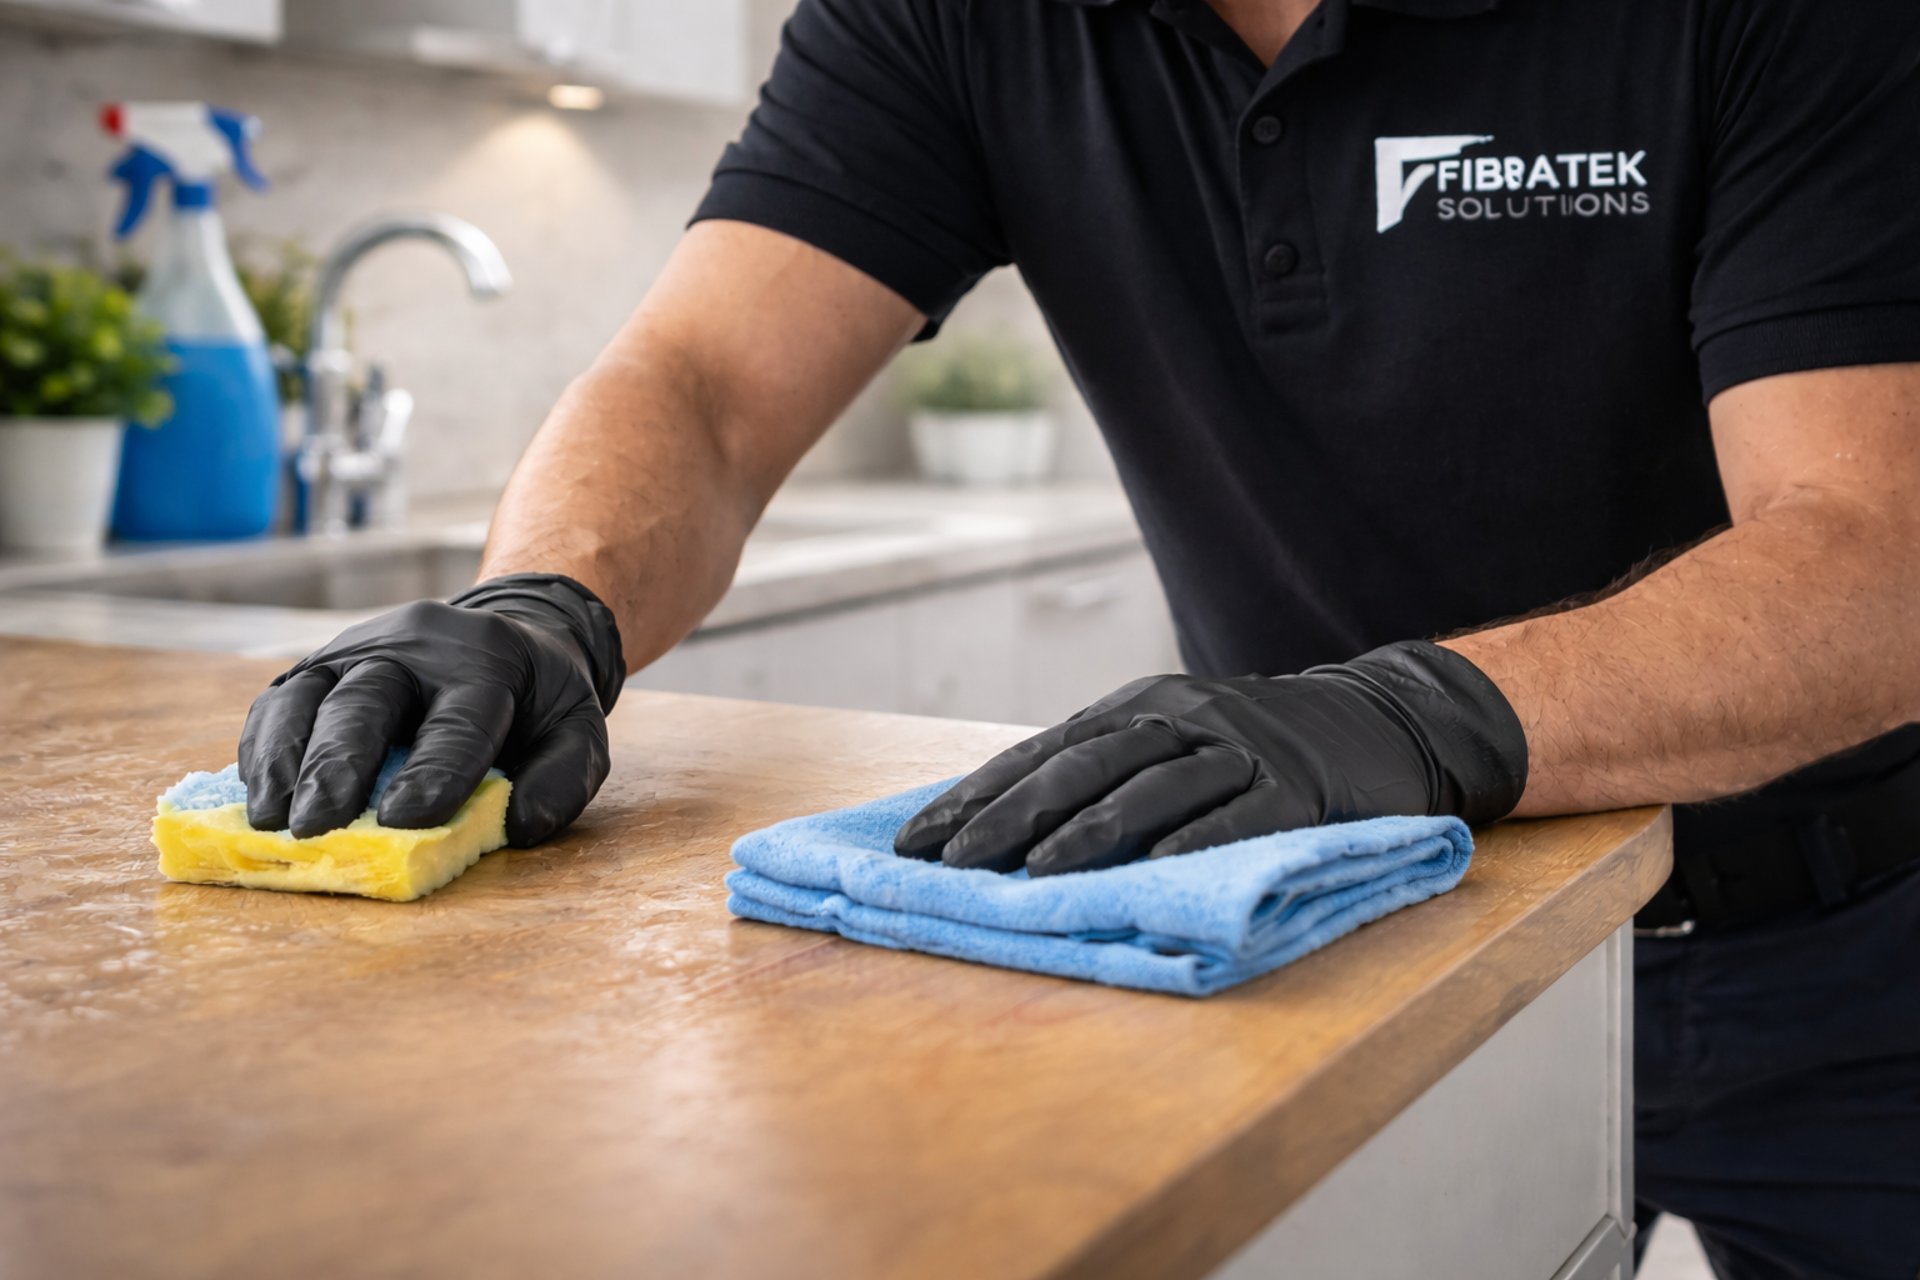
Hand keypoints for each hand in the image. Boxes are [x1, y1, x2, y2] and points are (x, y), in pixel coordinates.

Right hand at [238, 573, 625, 845]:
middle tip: (316, 826)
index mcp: (485, 661)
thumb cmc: (536, 701)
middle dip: (337, 765)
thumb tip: (520, 825)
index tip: (403, 820)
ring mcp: (358, 648)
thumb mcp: (577, 728)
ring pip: (308, 695)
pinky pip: (280, 700)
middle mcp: (414, 646)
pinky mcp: (319, 665)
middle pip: (366, 700)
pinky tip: (259, 795)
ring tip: (270, 820)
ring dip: (284, 759)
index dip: (431, 770)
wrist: (507, 633)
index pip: (458, 719)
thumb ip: (565, 777)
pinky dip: (263, 748)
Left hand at [894, 641, 1526, 875]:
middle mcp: (1183, 718)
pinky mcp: (1297, 789)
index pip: (1042, 753)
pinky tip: (1150, 870)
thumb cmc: (1253, 747)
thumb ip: (1106, 772)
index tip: (917, 840)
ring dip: (1084, 833)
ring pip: (1149, 791)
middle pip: (1081, 769)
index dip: (978, 795)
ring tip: (1030, 873)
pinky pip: (1237, 819)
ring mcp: (1241, 750)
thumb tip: (1002, 827)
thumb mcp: (1175, 739)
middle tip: (949, 862)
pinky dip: (1193, 842)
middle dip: (1007, 817)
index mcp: (1141, 707)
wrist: (1382, 723)